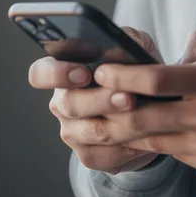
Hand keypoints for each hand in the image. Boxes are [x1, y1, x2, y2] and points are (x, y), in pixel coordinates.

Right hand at [29, 26, 164, 174]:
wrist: (154, 106)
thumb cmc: (137, 69)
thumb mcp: (136, 47)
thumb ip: (126, 40)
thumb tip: (118, 46)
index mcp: (62, 72)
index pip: (41, 73)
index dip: (58, 74)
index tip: (84, 72)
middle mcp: (61, 103)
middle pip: (70, 104)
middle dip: (101, 99)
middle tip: (128, 96)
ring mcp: (72, 132)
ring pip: (92, 131)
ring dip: (121, 123)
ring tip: (145, 114)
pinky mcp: (89, 155)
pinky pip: (105, 155)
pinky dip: (129, 146)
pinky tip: (148, 136)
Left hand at [90, 27, 195, 177]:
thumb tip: (174, 54)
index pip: (157, 79)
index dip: (122, 75)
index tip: (102, 70)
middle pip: (143, 116)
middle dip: (108, 107)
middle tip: (86, 97)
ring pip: (152, 139)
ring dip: (122, 129)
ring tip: (98, 119)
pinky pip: (174, 151)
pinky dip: (155, 140)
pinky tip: (138, 131)